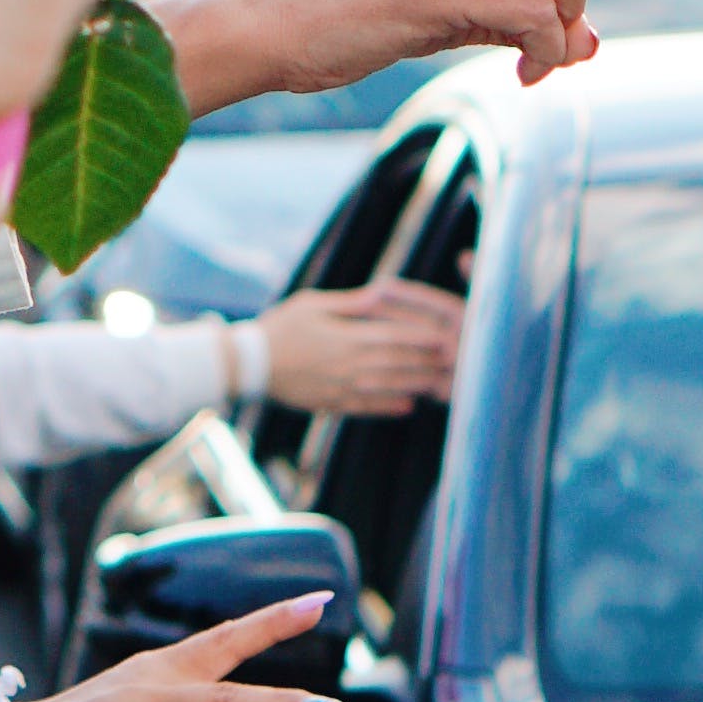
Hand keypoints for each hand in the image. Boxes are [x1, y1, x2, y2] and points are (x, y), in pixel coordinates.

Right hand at [261, 280, 462, 417]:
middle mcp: (350, 365)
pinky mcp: (332, 403)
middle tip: (453, 362)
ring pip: (388, 388)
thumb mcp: (314, 304)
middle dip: (428, 363)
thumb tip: (382, 293)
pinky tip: (408, 407)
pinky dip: (390, 408)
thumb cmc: (280, 327)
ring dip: (416, 386)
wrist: (249, 365)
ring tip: (438, 384)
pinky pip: (367, 408)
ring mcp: (342, 387)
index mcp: (347, 337)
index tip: (445, 336)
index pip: (394, 337)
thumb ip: (351, 303)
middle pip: (398, 364)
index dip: (422, 338)